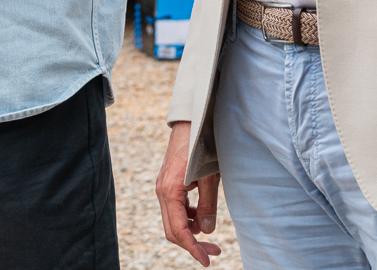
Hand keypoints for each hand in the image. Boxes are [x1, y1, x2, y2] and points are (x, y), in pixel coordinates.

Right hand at [156, 121, 222, 265]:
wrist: (191, 121)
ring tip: (210, 230)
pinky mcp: (168, 183)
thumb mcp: (210, 179)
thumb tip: (207, 231)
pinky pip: (174, 208)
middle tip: (214, 251)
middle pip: (172, 230)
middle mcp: (162, 191)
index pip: (179, 231)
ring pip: (173, 219)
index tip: (207, 260)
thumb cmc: (201, 146)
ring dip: (190, 230)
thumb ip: (207, 206)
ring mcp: (163, 187)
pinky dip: (187, 216)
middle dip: (192, 243)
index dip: (193, 249)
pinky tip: (201, 213)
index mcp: (170, 192)